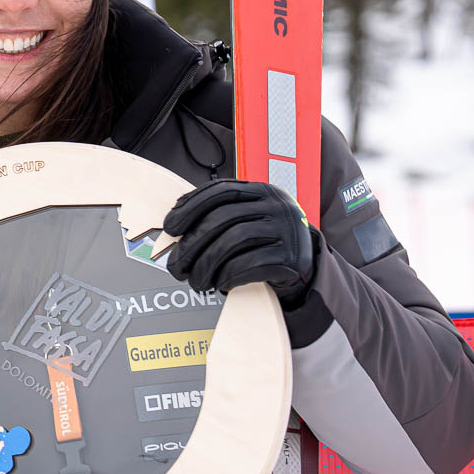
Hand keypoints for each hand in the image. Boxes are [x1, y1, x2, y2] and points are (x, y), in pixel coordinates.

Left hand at [164, 179, 316, 308]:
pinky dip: (230, 275)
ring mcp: (287, 229)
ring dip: (207, 263)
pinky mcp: (293, 256)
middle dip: (193, 243)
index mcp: (261, 191)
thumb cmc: (264, 242)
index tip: (170, 227)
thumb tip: (174, 221)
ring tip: (196, 280)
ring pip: (236, 239)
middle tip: (176, 265)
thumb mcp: (246, 219)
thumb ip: (218, 215)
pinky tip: (219, 283)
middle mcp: (277, 205)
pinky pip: (253, 264)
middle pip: (224, 217)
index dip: (191, 206)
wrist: (303, 266)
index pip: (221, 190)